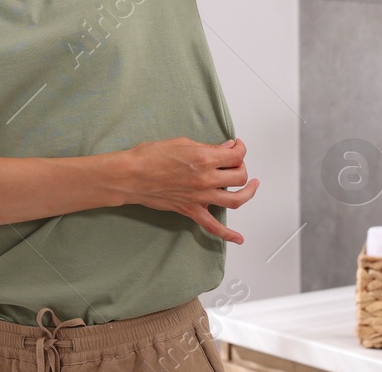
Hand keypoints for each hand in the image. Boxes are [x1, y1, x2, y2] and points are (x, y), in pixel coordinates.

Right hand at [119, 136, 258, 244]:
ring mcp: (200, 197)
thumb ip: (206, 147)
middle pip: (240, 175)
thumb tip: (224, 149)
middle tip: (235, 162)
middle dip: (242, 166)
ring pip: (236, 199)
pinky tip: (238, 238)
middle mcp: (206, 179)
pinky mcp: (191, 210)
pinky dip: (228, 234)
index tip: (236, 147)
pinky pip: (213, 226)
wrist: (130, 176)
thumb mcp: (180, 143)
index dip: (240, 149)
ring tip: (251, 186)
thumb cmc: (148, 157)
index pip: (235, 155)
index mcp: (204, 158)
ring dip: (248, 192)